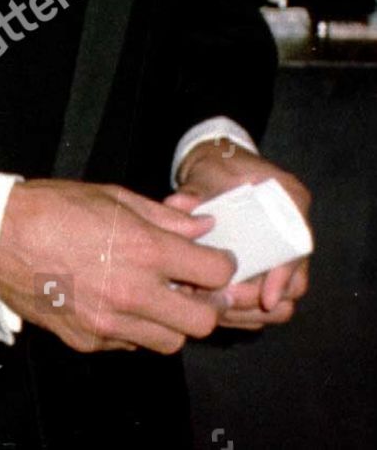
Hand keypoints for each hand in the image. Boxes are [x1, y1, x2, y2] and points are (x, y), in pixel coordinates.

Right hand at [0, 179, 234, 353]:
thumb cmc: (51, 209)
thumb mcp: (111, 196)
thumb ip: (163, 216)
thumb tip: (201, 227)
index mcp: (142, 249)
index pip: (213, 272)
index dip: (222, 265)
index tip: (215, 260)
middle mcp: (132, 292)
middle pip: (203, 320)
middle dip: (207, 304)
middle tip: (196, 288)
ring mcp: (110, 323)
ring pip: (170, 341)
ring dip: (172, 321)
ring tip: (156, 297)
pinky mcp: (90, 341)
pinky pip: (131, 345)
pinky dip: (135, 329)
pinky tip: (120, 304)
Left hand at [164, 143, 310, 329]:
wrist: (217, 165)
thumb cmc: (217, 166)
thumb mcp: (207, 172)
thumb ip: (194, 191)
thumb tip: (177, 205)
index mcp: (290, 201)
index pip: (298, 248)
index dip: (284, 277)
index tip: (266, 299)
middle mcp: (294, 230)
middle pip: (296, 283)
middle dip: (261, 299)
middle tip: (226, 303)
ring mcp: (283, 252)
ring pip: (284, 299)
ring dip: (253, 310)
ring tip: (219, 309)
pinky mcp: (268, 267)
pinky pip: (268, 302)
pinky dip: (246, 310)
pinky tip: (219, 309)